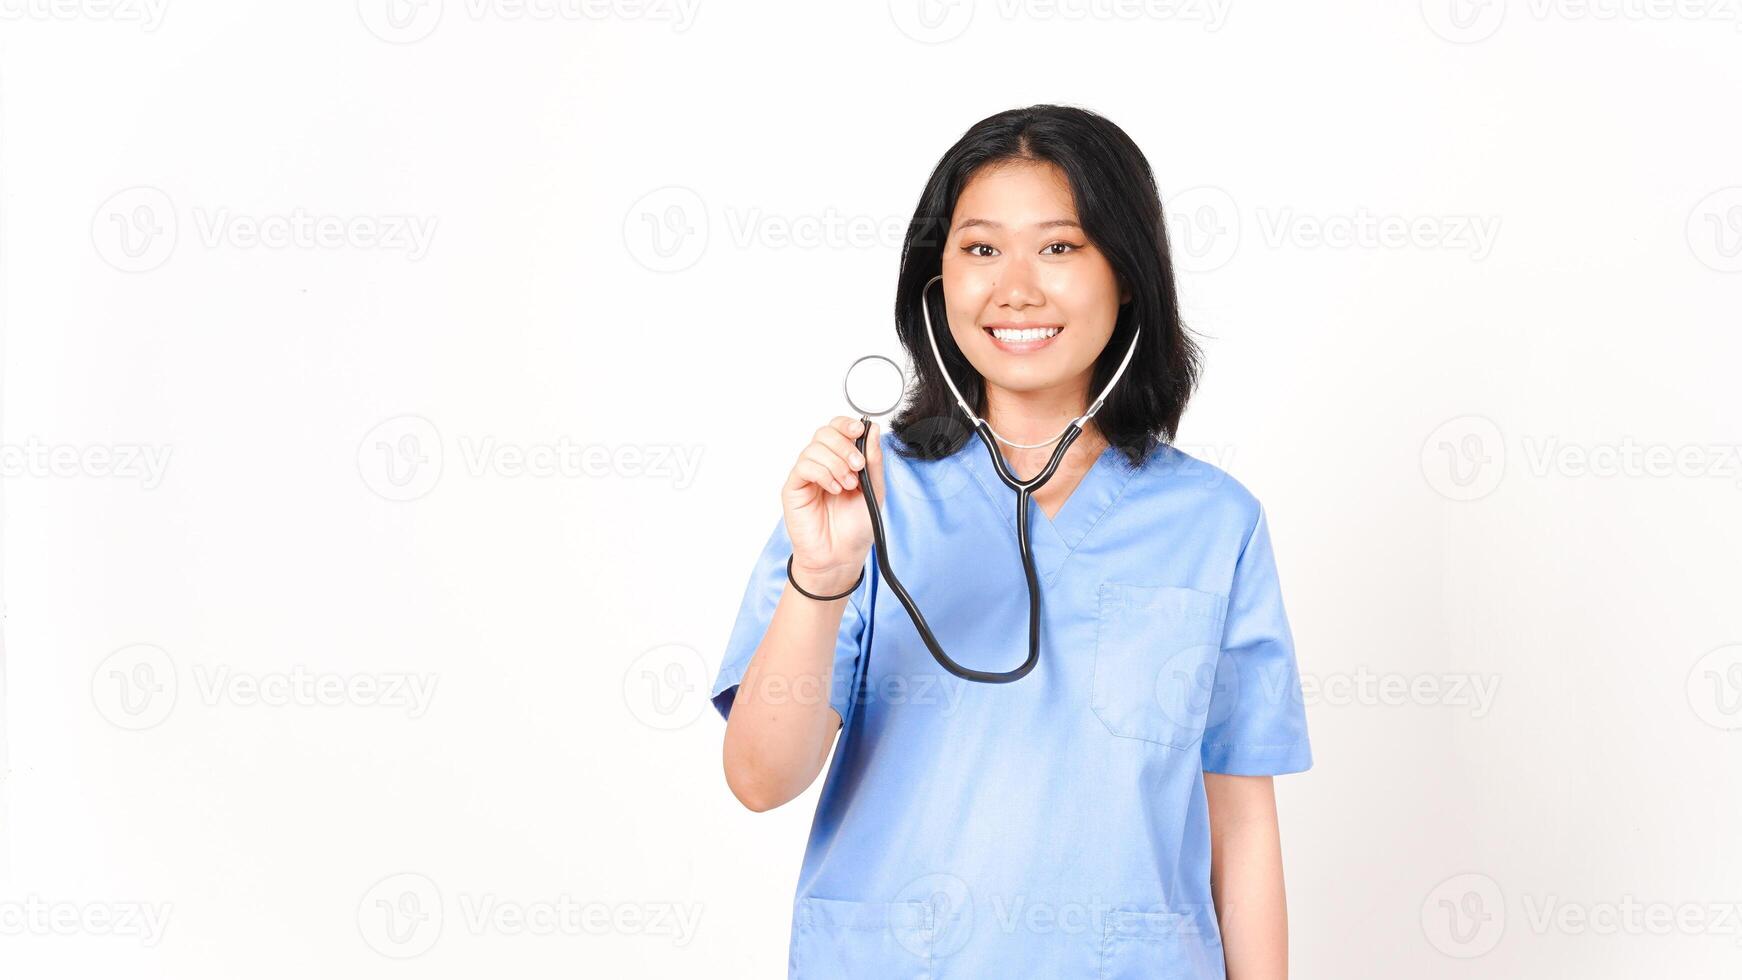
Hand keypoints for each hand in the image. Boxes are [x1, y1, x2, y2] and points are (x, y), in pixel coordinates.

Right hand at [781, 416, 885, 595]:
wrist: (842, 556)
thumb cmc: (856, 527)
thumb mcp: (875, 490)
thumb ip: (874, 461)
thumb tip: (873, 430)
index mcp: (841, 460)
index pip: (838, 429)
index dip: (846, 424)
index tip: (859, 430)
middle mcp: (822, 464)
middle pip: (824, 433)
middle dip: (844, 445)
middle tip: (858, 466)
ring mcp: (807, 475)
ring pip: (814, 448)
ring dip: (836, 463)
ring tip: (848, 485)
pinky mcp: (793, 488)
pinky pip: (804, 466)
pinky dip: (823, 473)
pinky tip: (834, 489)